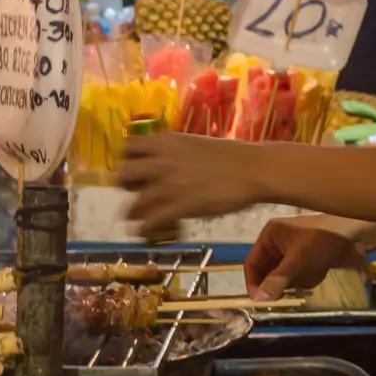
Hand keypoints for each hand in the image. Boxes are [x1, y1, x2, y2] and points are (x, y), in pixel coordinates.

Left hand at [116, 133, 261, 237]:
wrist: (252, 169)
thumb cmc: (230, 156)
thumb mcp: (193, 144)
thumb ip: (173, 152)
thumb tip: (162, 161)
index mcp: (165, 142)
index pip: (128, 147)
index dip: (126, 160)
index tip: (133, 170)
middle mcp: (161, 161)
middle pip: (123, 174)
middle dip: (125, 187)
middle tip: (135, 194)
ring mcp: (169, 185)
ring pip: (133, 203)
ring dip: (132, 214)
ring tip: (136, 221)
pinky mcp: (180, 207)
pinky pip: (150, 222)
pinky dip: (145, 229)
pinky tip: (147, 233)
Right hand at [243, 215, 371, 299]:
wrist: (358, 233)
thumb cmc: (322, 241)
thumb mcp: (297, 261)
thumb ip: (277, 281)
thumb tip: (258, 300)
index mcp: (270, 235)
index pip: (252, 263)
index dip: (254, 283)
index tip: (260, 302)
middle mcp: (279, 242)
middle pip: (268, 271)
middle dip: (279, 283)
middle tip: (284, 298)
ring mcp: (295, 250)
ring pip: (285, 276)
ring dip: (296, 281)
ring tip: (311, 274)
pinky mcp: (309, 257)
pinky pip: (300, 275)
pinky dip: (308, 278)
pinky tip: (320, 271)